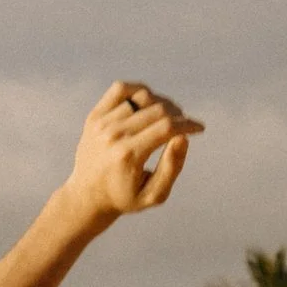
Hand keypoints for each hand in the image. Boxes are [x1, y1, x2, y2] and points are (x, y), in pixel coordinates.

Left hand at [66, 78, 202, 220]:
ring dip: (162, 103)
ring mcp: (101, 123)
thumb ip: (171, 168)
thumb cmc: (125, 196)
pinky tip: (148, 103)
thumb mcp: (154, 195)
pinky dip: (139, 91)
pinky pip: (121, 89)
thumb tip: (184, 137)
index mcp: (128, 156)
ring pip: (142, 97)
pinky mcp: (94, 116)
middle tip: (184, 125)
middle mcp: (113, 135)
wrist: (87, 196)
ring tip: (168, 116)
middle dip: (178, 115)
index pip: (166, 128)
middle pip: (157, 111)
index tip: (199, 128)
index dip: (188, 124)